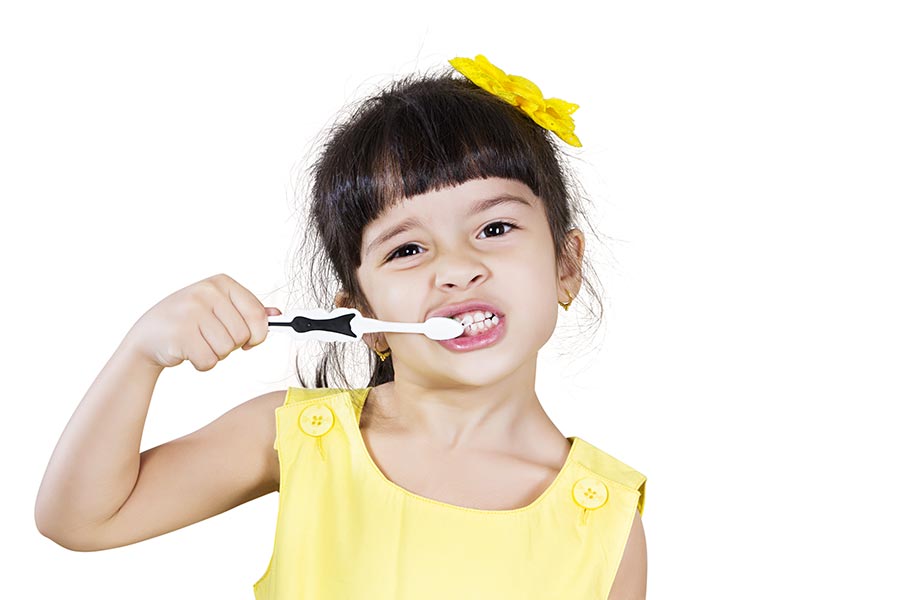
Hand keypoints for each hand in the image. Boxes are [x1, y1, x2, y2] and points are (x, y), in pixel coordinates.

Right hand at [126, 273, 281, 370]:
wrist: (148, 335)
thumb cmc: (190, 322)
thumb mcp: (219, 308)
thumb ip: (248, 310)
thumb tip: (277, 314)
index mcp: (221, 282)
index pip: (257, 315)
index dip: (258, 334)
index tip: (249, 340)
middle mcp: (206, 292)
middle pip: (243, 335)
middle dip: (232, 345)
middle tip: (213, 339)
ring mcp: (191, 311)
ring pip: (227, 349)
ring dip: (216, 354)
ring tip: (199, 342)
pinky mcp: (180, 334)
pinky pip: (209, 361)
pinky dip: (202, 363)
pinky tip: (188, 351)